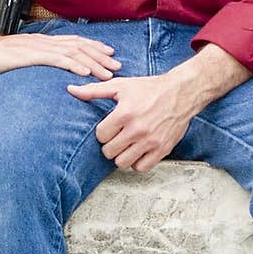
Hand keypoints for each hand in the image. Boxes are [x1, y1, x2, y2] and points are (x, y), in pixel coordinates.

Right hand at [0, 30, 121, 81]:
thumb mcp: (20, 61)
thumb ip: (34, 65)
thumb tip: (44, 76)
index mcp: (43, 42)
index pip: (74, 42)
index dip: (94, 47)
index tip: (109, 55)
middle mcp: (45, 42)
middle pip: (79, 46)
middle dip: (100, 56)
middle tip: (117, 65)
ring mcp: (39, 47)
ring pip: (73, 53)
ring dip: (93, 63)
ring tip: (107, 72)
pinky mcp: (31, 56)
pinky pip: (56, 60)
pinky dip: (73, 65)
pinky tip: (85, 72)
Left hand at [66, 72, 193, 172]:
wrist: (181, 93)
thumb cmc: (150, 88)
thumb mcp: (121, 85)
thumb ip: (94, 90)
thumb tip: (71, 90)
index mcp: (125, 113)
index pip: (101, 135)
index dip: (102, 132)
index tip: (109, 127)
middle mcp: (138, 129)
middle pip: (109, 151)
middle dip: (110, 145)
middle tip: (116, 137)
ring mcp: (151, 141)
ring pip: (123, 163)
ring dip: (121, 155)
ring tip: (126, 145)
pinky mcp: (162, 150)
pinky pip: (141, 168)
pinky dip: (137, 163)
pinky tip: (137, 151)